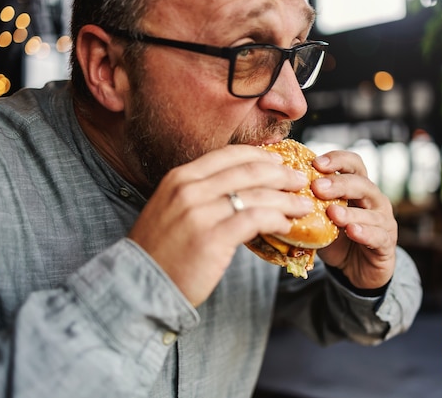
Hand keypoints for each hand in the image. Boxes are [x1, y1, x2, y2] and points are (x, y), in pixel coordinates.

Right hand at [128, 144, 312, 306]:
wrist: (138, 286)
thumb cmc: (160, 251)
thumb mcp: (172, 210)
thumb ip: (201, 195)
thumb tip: (238, 190)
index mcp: (180, 178)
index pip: (228, 155)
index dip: (259, 156)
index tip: (279, 163)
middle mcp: (189, 189)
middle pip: (248, 170)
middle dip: (280, 174)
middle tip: (299, 180)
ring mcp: (200, 213)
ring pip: (256, 194)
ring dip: (286, 198)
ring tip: (303, 205)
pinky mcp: (212, 239)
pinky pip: (255, 220)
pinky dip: (276, 219)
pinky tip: (286, 225)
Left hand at [312, 150, 396, 289]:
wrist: (357, 270)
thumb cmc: (337, 239)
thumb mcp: (321, 219)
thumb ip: (308, 205)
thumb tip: (277, 192)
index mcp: (358, 188)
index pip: (353, 164)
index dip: (337, 160)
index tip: (315, 163)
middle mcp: (374, 200)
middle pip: (361, 184)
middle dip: (339, 184)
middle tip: (317, 188)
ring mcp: (383, 221)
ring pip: (371, 212)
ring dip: (350, 211)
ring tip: (332, 213)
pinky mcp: (386, 244)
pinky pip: (378, 236)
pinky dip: (365, 232)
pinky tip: (352, 231)